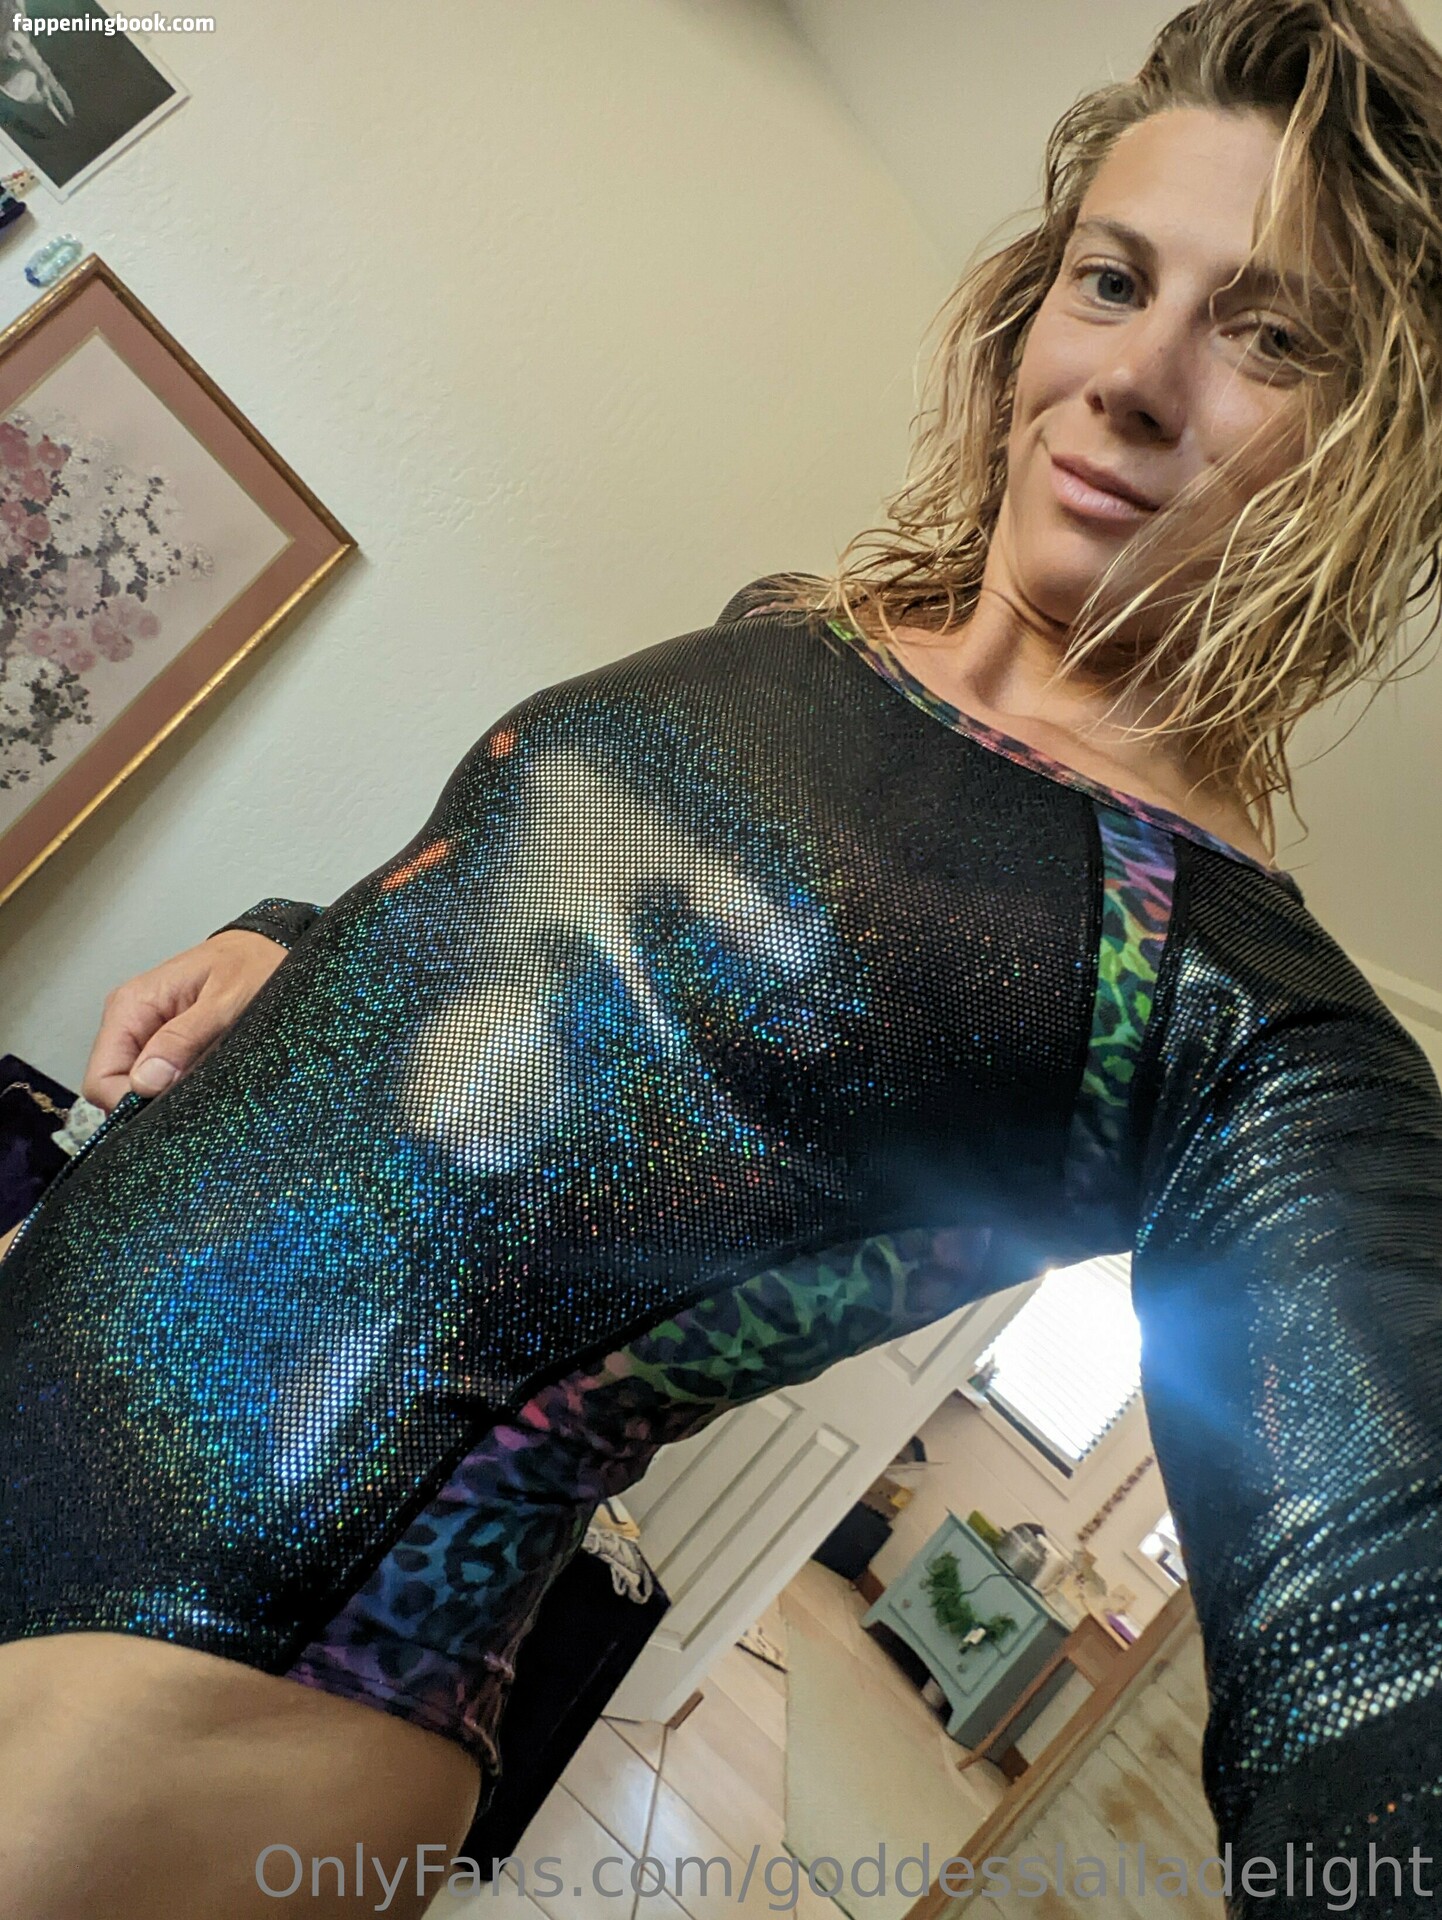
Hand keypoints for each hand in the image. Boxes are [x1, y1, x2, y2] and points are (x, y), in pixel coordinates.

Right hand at [80, 930, 288, 1112]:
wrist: (270, 947)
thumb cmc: (251, 963)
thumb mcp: (225, 1001)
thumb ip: (184, 1039)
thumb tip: (146, 1080)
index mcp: (131, 1006)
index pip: (100, 1079)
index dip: (129, 1103)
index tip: (169, 1105)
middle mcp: (130, 1021)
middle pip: (115, 1088)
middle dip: (152, 1099)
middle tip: (197, 1087)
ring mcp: (146, 1033)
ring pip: (140, 1087)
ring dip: (171, 1092)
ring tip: (208, 1072)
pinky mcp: (166, 1043)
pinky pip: (162, 1077)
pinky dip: (182, 1084)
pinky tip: (207, 1070)